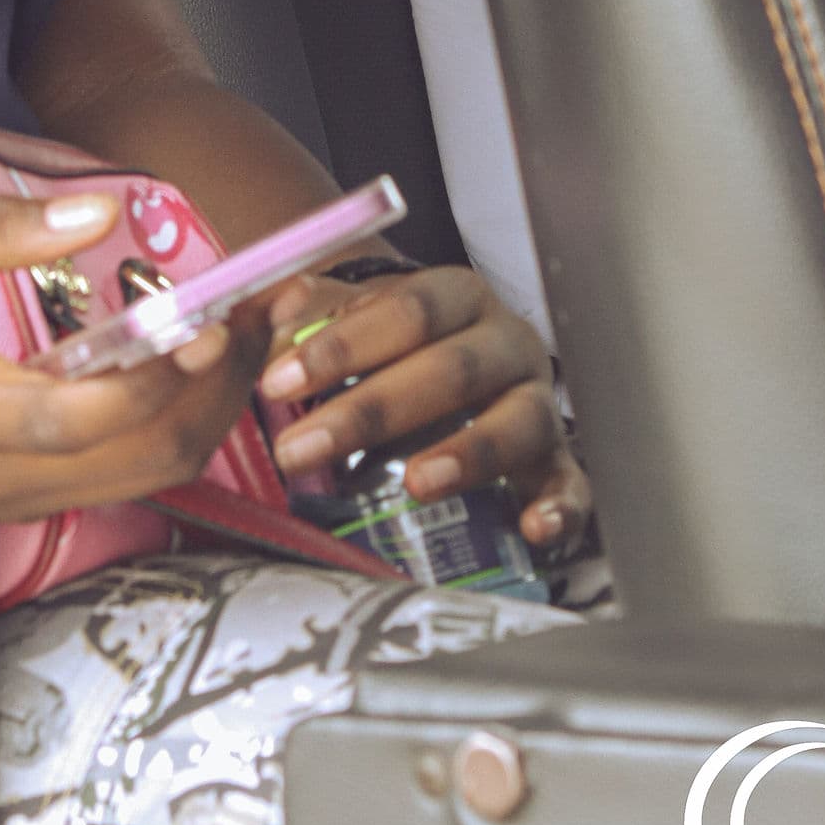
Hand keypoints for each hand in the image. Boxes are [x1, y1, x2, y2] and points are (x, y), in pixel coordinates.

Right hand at [0, 188, 266, 514]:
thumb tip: (98, 213)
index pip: (93, 418)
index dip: (164, 374)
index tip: (208, 313)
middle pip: (142, 463)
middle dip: (214, 392)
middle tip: (255, 315)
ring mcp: (3, 495)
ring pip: (141, 480)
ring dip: (203, 412)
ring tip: (238, 335)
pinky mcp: (10, 493)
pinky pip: (113, 477)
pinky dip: (166, 428)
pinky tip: (183, 368)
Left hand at [257, 266, 591, 558]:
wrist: (460, 369)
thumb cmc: (397, 350)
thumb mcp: (353, 324)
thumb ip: (307, 321)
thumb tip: (252, 324)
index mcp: (458, 296)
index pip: (407, 309)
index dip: (343, 343)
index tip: (277, 380)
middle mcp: (507, 341)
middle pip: (452, 369)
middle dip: (372, 410)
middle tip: (300, 448)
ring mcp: (537, 400)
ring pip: (516, 421)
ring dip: (467, 453)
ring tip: (416, 484)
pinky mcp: (557, 460)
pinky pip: (573, 483)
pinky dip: (561, 506)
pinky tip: (534, 528)